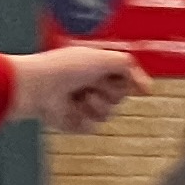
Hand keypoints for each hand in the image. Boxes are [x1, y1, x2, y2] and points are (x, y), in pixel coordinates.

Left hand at [8, 45, 142, 133]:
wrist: (38, 87)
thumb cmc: (66, 68)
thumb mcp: (102, 58)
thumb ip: (127, 66)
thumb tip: (147, 86)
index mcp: (96, 67)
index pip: (125, 76)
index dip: (134, 82)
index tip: (144, 89)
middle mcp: (91, 84)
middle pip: (120, 96)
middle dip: (110, 91)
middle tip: (92, 83)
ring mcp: (83, 104)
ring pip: (108, 113)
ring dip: (97, 104)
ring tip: (80, 96)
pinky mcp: (74, 122)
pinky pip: (93, 126)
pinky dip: (84, 118)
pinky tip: (71, 109)